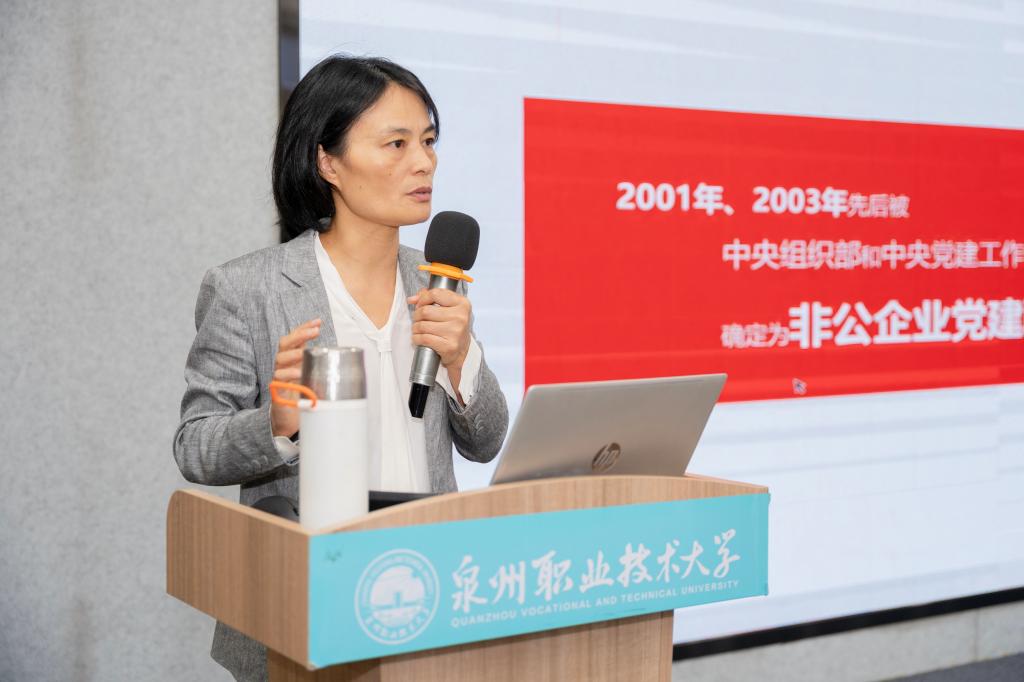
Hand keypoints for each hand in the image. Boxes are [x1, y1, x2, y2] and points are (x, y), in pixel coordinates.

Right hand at [270, 319, 320, 437]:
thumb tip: (346, 360)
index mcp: (294, 359)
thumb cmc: (304, 396)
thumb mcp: (316, 379)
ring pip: (280, 358)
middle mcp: (285, 364)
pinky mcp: (276, 389)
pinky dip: (289, 374)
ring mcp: (279, 376)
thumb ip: (323, 368)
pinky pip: (278, 378)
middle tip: (315, 331)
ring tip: (305, 352)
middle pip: (285, 343)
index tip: (318, 321)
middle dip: (300, 335)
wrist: (290, 420)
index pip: (295, 338)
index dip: (304, 328)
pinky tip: (299, 373)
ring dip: (294, 354)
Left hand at [408, 288, 470, 372]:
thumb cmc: (452, 327)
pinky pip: (424, 338)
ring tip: (419, 330)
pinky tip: (419, 339)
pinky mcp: (449, 346)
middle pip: (425, 311)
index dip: (423, 299)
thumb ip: (431, 298)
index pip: (435, 294)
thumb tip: (413, 299)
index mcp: (462, 304)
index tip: (420, 305)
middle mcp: (460, 317)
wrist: (460, 350)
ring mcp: (455, 332)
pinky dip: (417, 339)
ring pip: (422, 325)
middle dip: (416, 316)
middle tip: (419, 320)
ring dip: (415, 328)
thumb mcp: (447, 308)